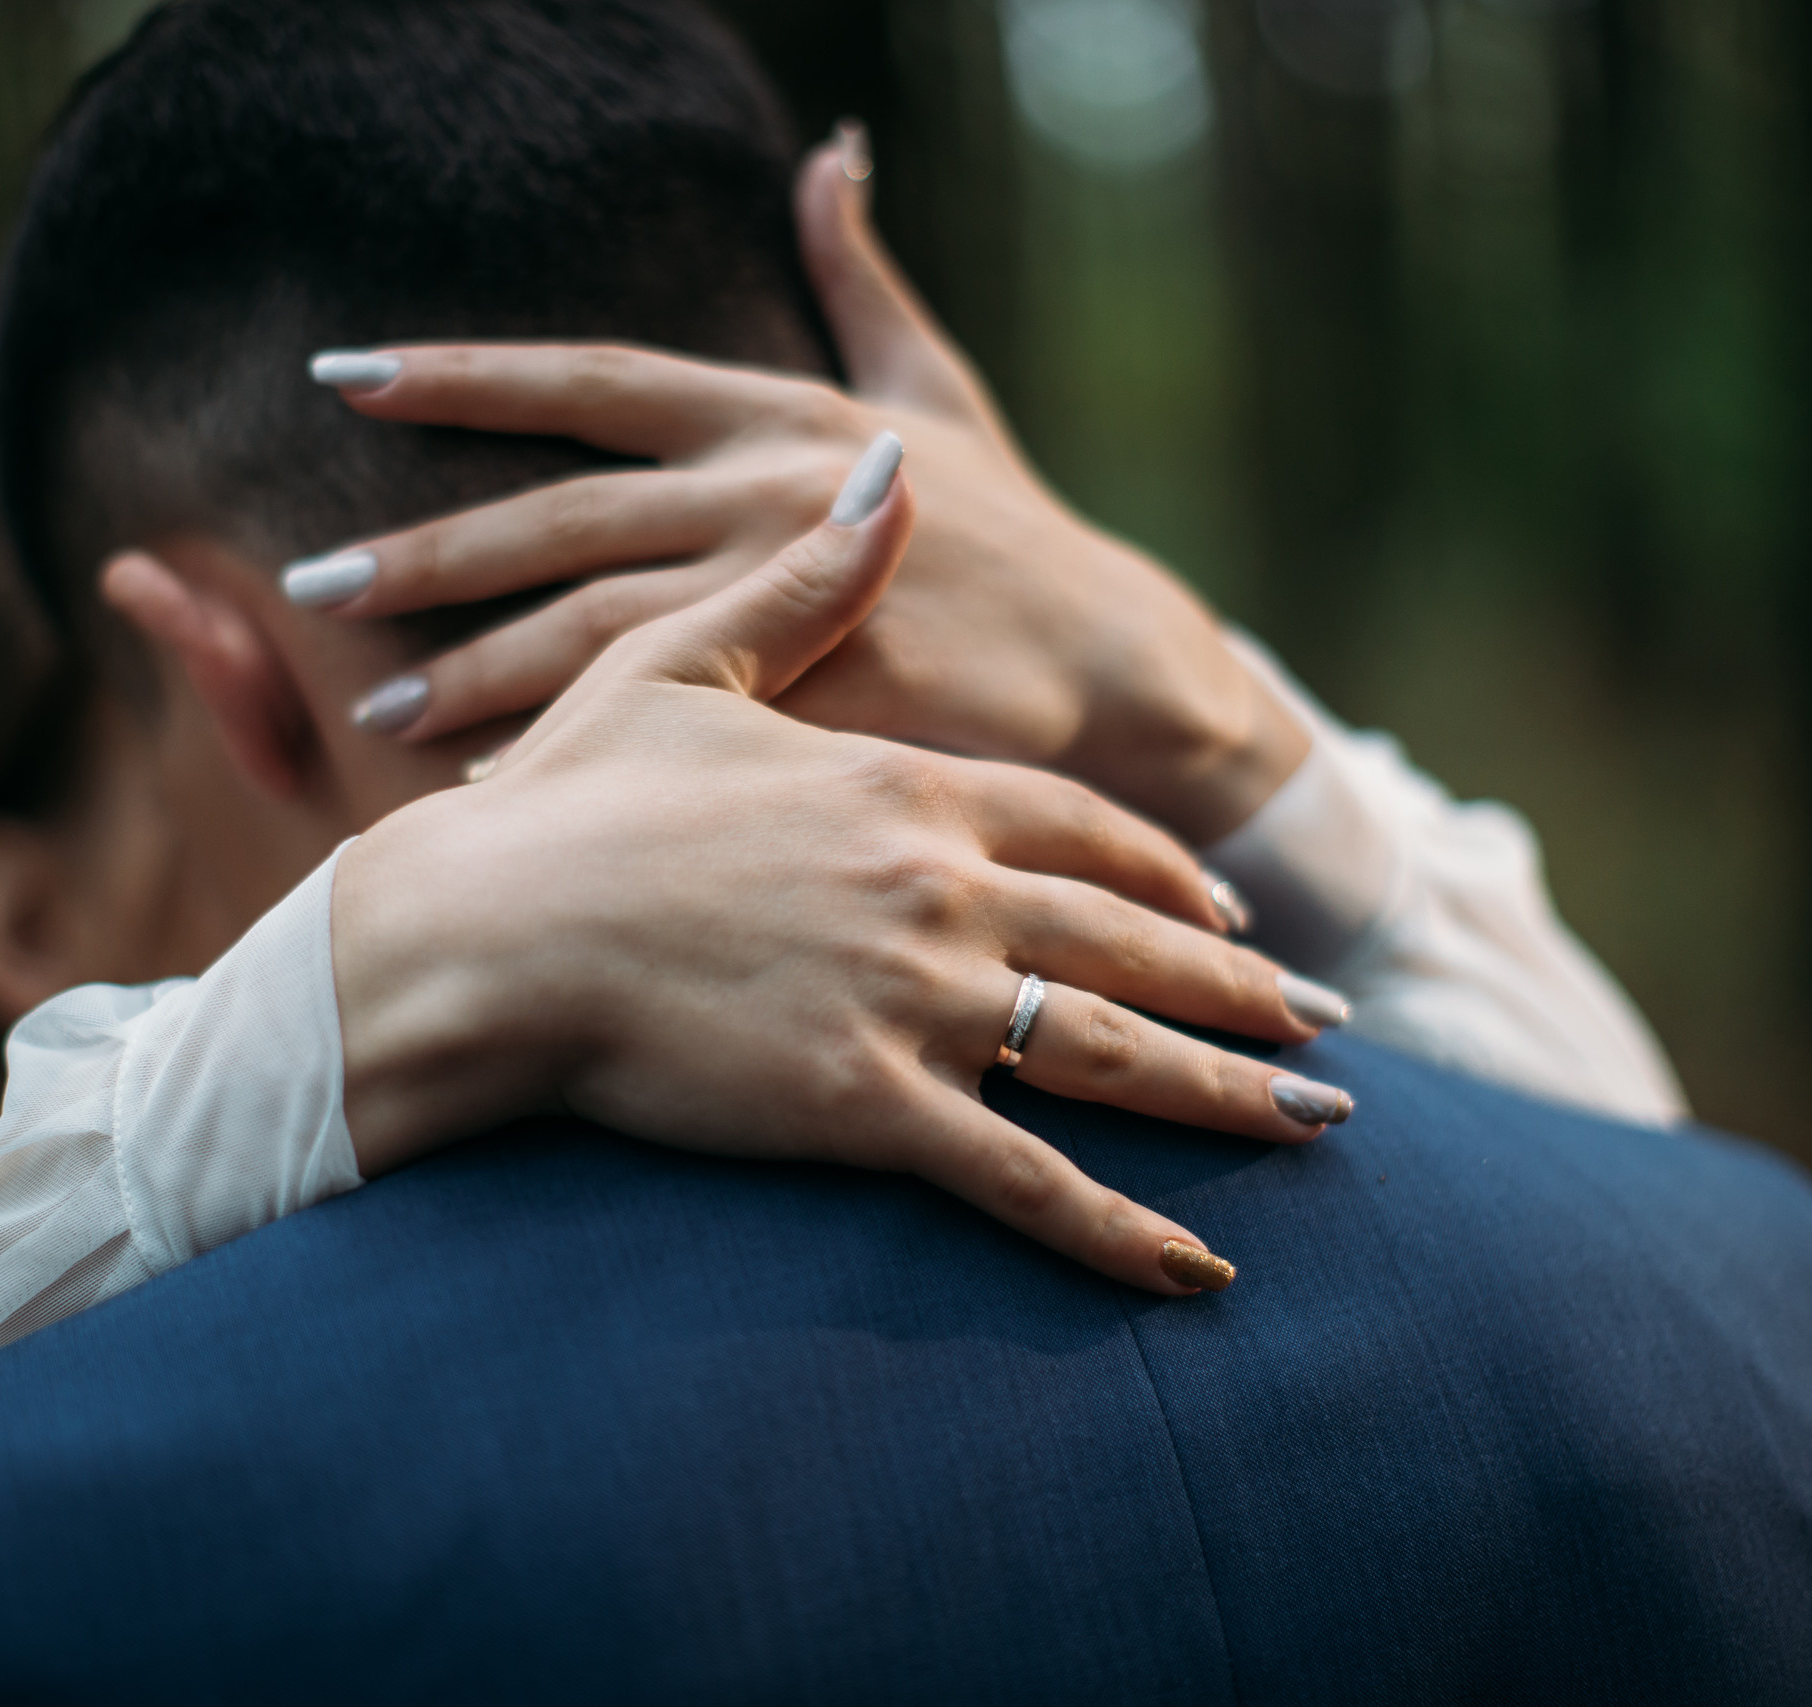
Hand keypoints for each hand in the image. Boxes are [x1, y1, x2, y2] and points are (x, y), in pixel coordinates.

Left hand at [293, 127, 1309, 847]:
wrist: (1122, 670)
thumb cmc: (1020, 536)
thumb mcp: (938, 391)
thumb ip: (858, 280)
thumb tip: (830, 156)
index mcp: (773, 416)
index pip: (587, 383)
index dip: (460, 375)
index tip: (342, 376)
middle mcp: (765, 488)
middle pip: (558, 515)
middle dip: (425, 551)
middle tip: (307, 586)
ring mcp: (790, 594)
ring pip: (593, 624)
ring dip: (475, 667)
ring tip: (375, 709)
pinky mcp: (820, 692)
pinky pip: (670, 730)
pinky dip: (578, 758)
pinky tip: (496, 791)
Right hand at [329, 439, 1352, 1296]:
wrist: (478, 927)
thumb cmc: (562, 799)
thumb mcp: (682, 664)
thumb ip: (808, 583)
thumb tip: (887, 469)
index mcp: (906, 785)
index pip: (1081, 830)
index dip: (1167, 871)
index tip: (1227, 904)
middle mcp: (941, 888)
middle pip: (1135, 939)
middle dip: (1246, 984)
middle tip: (1332, 1021)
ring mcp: (915, 1000)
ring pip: (1115, 1052)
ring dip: (1233, 1094)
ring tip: (1326, 1121)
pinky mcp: (870, 1106)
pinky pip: (1027, 1182)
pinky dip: (1121, 1232)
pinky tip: (1201, 1269)